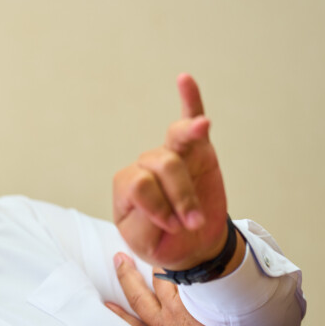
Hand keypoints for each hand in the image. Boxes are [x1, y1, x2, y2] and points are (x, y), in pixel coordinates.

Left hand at [113, 74, 228, 269]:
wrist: (193, 246)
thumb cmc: (163, 242)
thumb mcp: (145, 242)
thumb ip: (145, 218)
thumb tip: (158, 193)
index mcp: (126, 188)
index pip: (138, 183)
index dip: (157, 207)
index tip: (170, 228)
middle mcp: (144, 167)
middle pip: (160, 164)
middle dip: (180, 198)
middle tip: (189, 224)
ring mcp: (171, 155)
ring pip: (178, 143)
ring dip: (193, 178)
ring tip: (198, 207)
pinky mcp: (196, 150)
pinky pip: (190, 119)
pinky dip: (189, 99)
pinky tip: (185, 80)